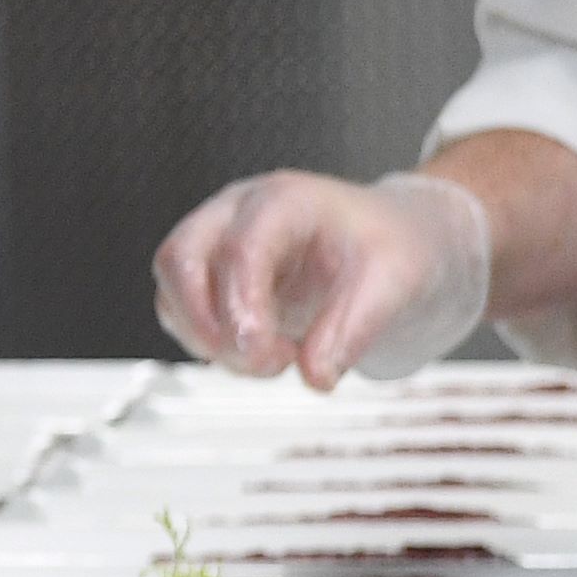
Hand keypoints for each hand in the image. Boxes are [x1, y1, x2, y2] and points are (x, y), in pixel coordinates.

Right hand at [152, 167, 495, 386]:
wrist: (403, 245)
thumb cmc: (399, 249)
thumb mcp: (396, 282)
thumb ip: (354, 328)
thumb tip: (314, 375)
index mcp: (285, 201)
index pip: (240, 249)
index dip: (241, 306)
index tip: (261, 355)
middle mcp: (238, 215)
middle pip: (179, 260)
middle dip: (206, 324)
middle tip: (261, 362)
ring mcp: (220, 246)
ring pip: (173, 294)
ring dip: (210, 341)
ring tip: (275, 360)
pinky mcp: (216, 281)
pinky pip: (184, 317)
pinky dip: (212, 346)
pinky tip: (261, 354)